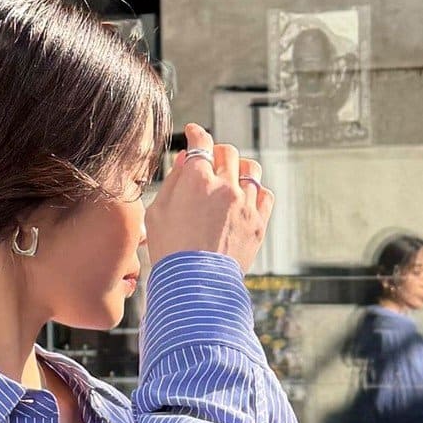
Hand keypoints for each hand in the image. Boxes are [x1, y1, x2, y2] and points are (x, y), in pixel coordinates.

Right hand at [144, 121, 273, 275]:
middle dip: (217, 153)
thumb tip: (185, 160)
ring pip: (251, 170)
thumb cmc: (169, 252)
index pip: (201, 142)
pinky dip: (256, 192)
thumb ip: (172, 181)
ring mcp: (245, 204)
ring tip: (231, 179)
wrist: (195, 287)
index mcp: (196, 179)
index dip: (196, 134)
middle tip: (210, 162)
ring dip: (240, 169)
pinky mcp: (258, 224)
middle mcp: (225, 186)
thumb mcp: (157, 213)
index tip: (194, 134)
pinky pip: (265, 195)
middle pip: (228, 153)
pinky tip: (245, 199)